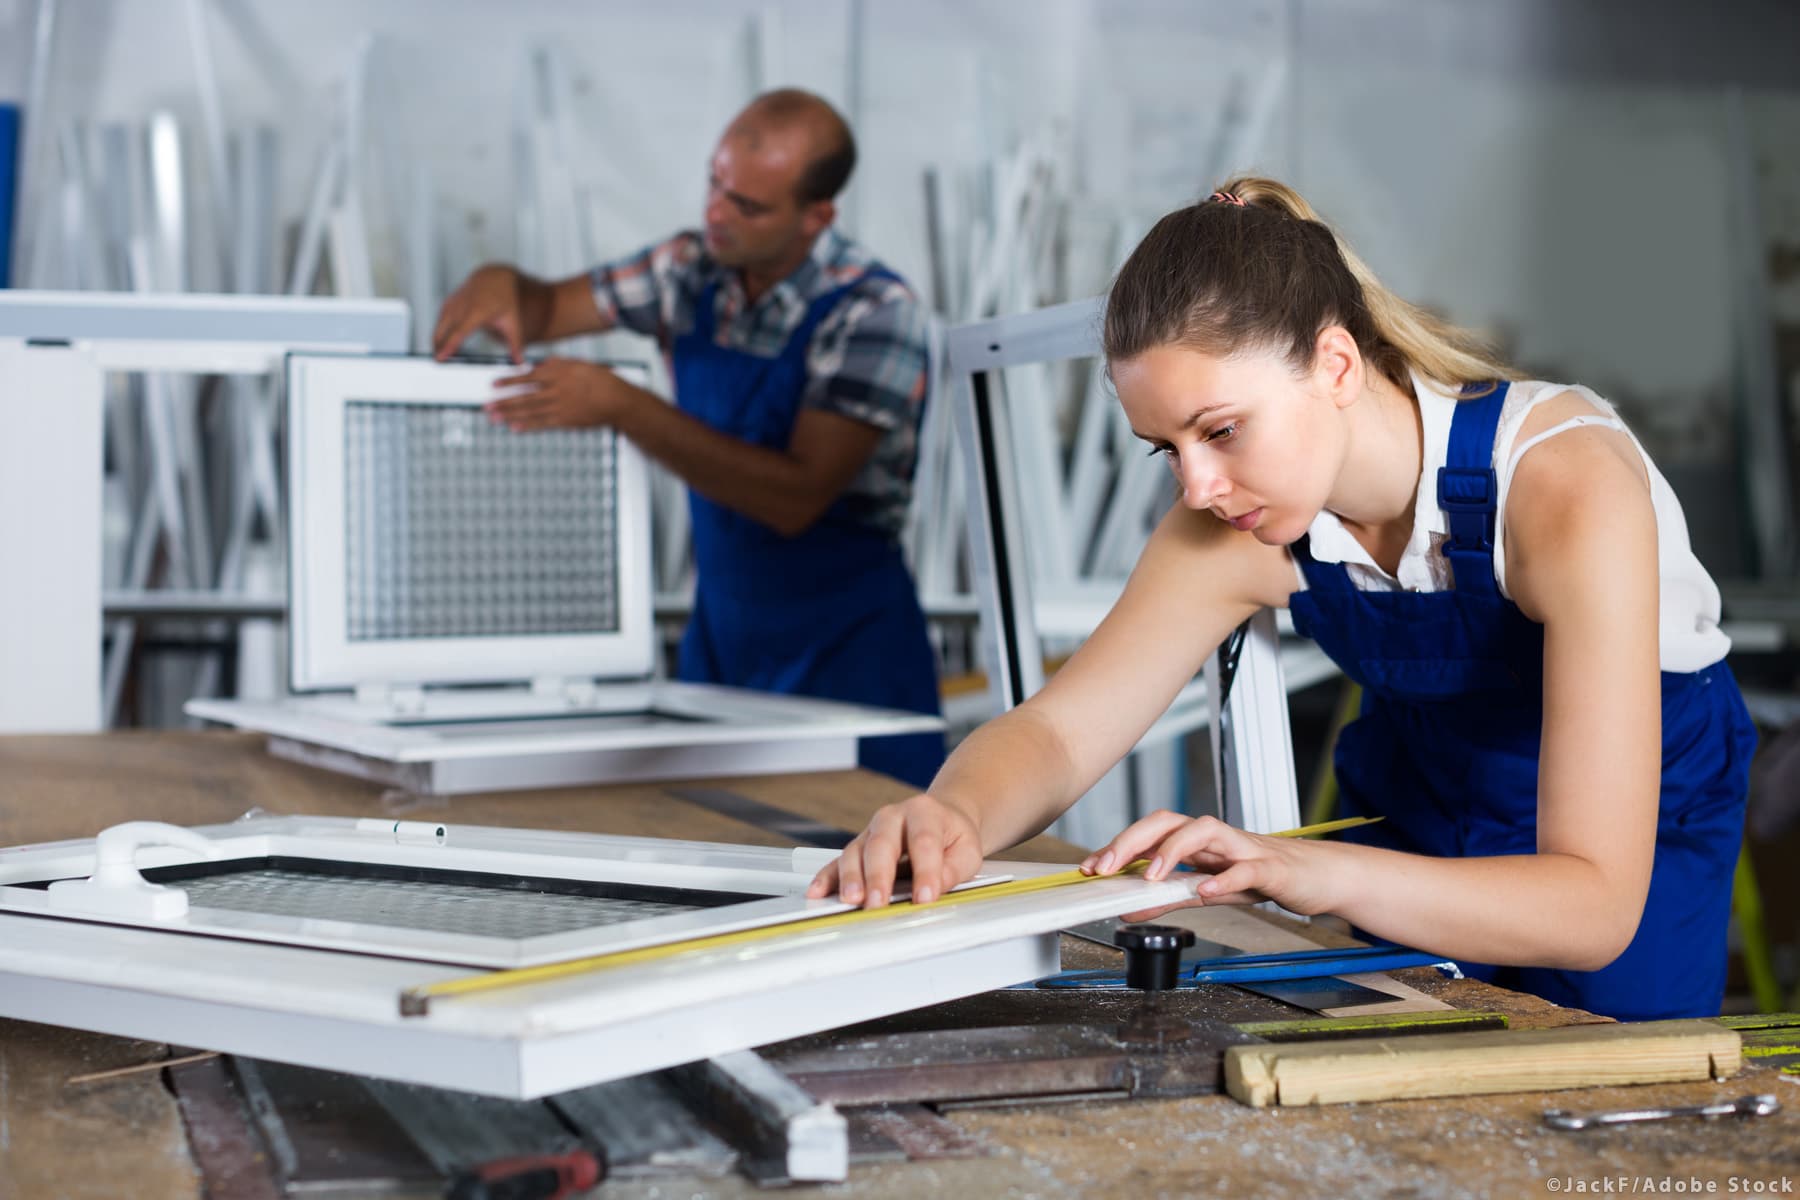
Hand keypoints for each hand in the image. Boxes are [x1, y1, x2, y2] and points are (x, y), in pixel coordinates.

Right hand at [434, 265, 528, 361]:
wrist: (495, 278)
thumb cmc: (504, 299)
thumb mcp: (513, 322)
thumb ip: (515, 344)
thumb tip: (519, 362)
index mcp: (477, 312)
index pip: (460, 332)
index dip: (449, 345)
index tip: (441, 358)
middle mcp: (462, 307)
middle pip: (444, 330)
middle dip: (438, 347)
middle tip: (439, 363)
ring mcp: (453, 303)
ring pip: (439, 325)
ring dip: (437, 340)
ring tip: (439, 355)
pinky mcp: (449, 302)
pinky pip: (440, 320)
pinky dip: (439, 331)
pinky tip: (441, 343)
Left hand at [487, 359, 635, 431]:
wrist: (617, 401)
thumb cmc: (599, 379)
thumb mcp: (578, 364)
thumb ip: (557, 364)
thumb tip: (539, 366)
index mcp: (559, 374)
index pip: (528, 377)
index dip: (509, 381)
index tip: (493, 385)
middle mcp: (557, 391)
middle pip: (525, 397)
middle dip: (503, 403)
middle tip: (486, 406)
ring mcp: (561, 407)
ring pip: (531, 412)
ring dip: (510, 415)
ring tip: (494, 418)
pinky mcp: (566, 421)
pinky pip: (543, 424)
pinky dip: (528, 426)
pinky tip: (514, 427)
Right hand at [806, 793, 983, 908]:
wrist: (941, 817)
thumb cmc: (953, 835)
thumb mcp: (968, 850)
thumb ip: (954, 869)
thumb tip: (934, 889)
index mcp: (924, 812)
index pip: (923, 842)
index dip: (924, 871)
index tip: (925, 897)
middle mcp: (892, 818)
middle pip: (882, 845)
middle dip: (878, 876)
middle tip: (877, 902)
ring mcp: (871, 832)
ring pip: (855, 852)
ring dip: (851, 878)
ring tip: (851, 900)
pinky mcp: (858, 848)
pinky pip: (837, 861)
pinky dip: (826, 878)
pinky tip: (818, 891)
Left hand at [1080, 811, 1332, 917]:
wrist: (1318, 877)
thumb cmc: (1263, 877)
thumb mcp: (1208, 890)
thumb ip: (1170, 898)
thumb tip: (1129, 909)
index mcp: (1198, 841)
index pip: (1151, 831)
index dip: (1118, 845)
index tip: (1089, 867)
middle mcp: (1217, 838)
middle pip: (1169, 821)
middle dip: (1133, 840)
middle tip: (1106, 868)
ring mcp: (1243, 848)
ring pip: (1205, 830)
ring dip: (1173, 849)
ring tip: (1151, 876)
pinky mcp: (1270, 868)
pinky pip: (1245, 869)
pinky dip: (1225, 879)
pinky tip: (1206, 890)